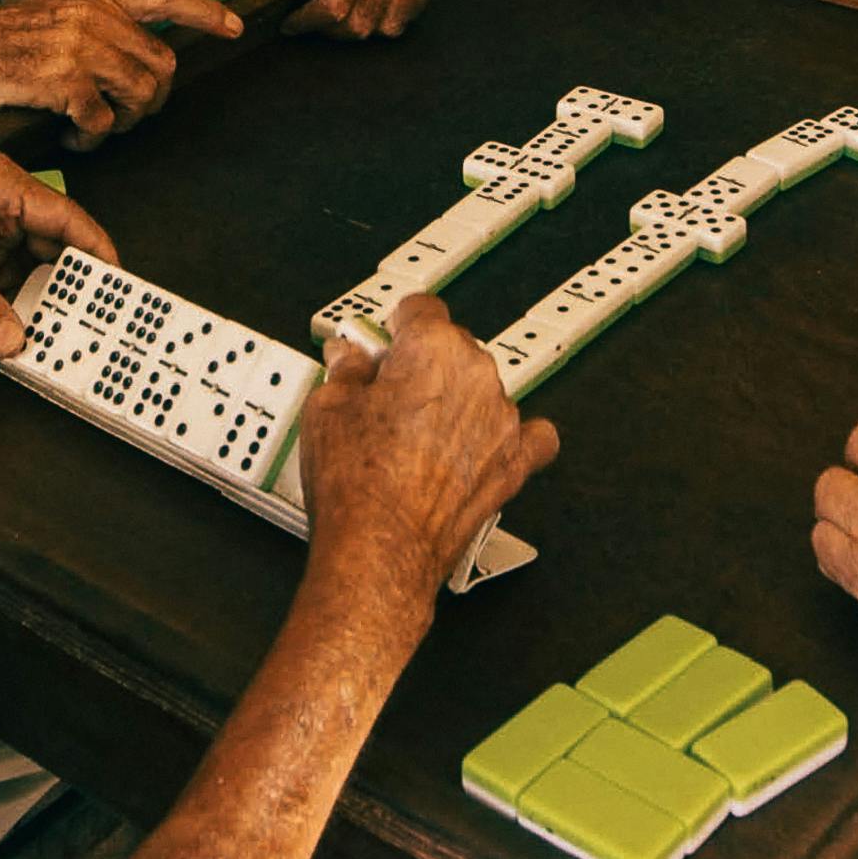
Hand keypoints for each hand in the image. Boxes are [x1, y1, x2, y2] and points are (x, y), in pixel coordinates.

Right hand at [0, 0, 243, 142]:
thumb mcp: (50, 20)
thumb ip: (93, 30)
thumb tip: (133, 61)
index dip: (204, 12)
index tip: (233, 24)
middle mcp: (92, 16)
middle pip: (161, 64)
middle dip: (153, 99)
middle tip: (127, 117)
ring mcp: (80, 45)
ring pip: (141, 94)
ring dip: (125, 122)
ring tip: (96, 128)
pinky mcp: (64, 78)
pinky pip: (105, 120)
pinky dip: (93, 137)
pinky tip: (73, 136)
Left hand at [0, 151, 114, 355]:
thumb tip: (12, 335)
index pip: (64, 214)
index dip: (95, 248)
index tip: (119, 281)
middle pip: (57, 246)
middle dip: (77, 282)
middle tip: (102, 316)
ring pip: (39, 272)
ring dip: (52, 302)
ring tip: (73, 331)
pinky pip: (14, 292)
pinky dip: (25, 313)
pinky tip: (36, 334)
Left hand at [244, 0, 446, 36]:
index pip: (335, 4)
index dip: (310, 23)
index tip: (293, 24)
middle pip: (363, 21)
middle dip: (333, 31)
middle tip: (316, 21)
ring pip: (391, 22)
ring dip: (362, 26)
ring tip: (343, 13)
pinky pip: (413, 10)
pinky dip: (391, 14)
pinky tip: (370, 1)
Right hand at [297, 299, 555, 630]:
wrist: (380, 548)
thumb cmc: (357, 483)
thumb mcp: (326, 408)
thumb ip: (345, 370)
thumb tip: (349, 359)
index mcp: (433, 348)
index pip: (421, 309)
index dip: (396, 324)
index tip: (383, 339)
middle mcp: (478, 377)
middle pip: (454, 349)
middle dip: (422, 366)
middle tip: (386, 395)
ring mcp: (502, 422)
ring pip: (484, 391)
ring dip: (458, 403)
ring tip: (418, 436)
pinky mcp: (514, 465)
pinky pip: (530, 437)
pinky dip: (510, 438)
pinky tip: (483, 446)